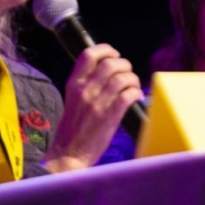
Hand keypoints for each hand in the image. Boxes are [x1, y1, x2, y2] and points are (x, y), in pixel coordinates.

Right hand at [43, 43, 142, 171]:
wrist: (68, 155)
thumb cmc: (73, 128)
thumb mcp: (74, 99)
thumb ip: (87, 84)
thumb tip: (110, 72)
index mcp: (74, 84)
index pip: (88, 55)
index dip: (105, 50)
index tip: (114, 54)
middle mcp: (85, 90)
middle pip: (110, 64)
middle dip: (125, 65)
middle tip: (127, 73)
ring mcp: (97, 103)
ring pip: (122, 78)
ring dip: (132, 79)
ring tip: (133, 86)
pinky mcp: (109, 116)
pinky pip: (128, 95)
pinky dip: (136, 93)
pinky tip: (136, 97)